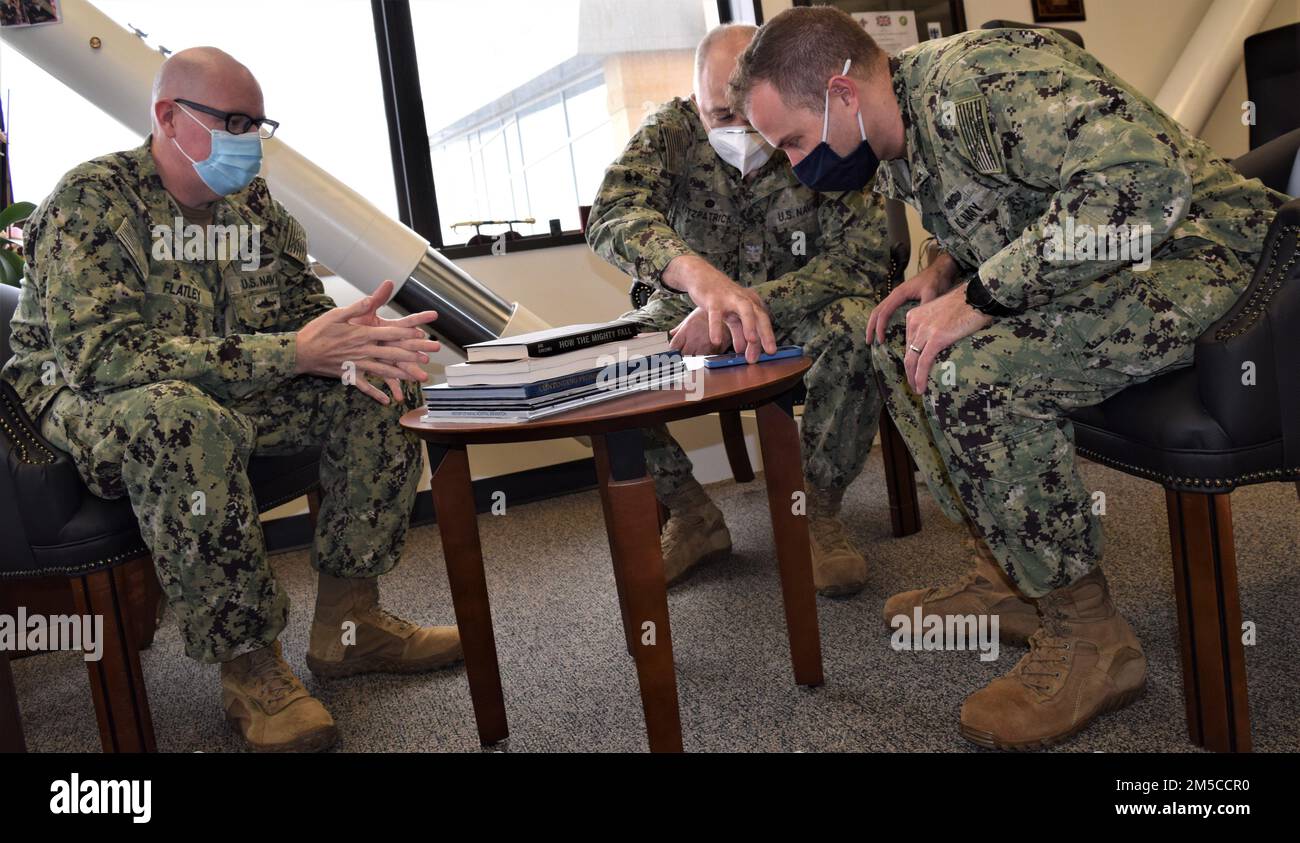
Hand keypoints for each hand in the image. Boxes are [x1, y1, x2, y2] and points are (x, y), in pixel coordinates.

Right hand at [295, 279, 435, 404]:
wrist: (300, 352)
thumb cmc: (317, 331)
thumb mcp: (336, 314)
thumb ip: (357, 308)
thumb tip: (372, 299)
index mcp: (362, 334)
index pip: (390, 334)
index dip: (407, 334)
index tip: (422, 334)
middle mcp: (363, 351)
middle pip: (392, 353)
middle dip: (412, 355)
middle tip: (429, 356)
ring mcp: (357, 365)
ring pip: (384, 371)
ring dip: (402, 375)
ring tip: (418, 377)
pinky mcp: (349, 375)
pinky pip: (365, 387)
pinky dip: (376, 394)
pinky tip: (387, 400)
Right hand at [663, 255, 775, 362]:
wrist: (701, 275)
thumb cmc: (720, 297)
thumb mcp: (731, 315)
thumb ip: (738, 332)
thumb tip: (742, 350)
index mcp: (751, 304)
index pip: (763, 322)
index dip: (768, 338)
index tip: (770, 353)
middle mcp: (744, 300)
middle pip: (759, 316)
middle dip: (766, 334)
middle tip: (769, 351)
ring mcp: (729, 298)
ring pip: (744, 310)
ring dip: (750, 325)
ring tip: (751, 341)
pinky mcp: (713, 299)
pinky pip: (716, 314)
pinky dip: (716, 327)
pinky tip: (716, 340)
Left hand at [669, 307, 728, 354]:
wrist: (726, 311)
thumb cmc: (707, 314)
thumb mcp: (692, 317)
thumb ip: (680, 327)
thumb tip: (671, 333)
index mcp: (686, 330)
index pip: (673, 346)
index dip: (674, 349)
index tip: (675, 350)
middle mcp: (694, 339)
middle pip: (683, 354)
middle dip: (683, 355)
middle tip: (686, 352)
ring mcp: (704, 345)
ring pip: (694, 359)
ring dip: (694, 358)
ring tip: (697, 353)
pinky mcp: (715, 349)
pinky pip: (707, 358)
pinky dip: (706, 357)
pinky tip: (707, 352)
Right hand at [866, 251, 959, 345]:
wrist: (941, 269)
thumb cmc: (936, 279)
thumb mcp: (932, 293)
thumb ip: (924, 306)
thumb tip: (919, 323)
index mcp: (899, 294)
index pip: (883, 313)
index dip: (880, 327)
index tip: (880, 340)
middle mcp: (894, 295)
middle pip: (876, 311)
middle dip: (870, 327)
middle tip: (868, 342)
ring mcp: (897, 296)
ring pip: (879, 310)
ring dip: (874, 324)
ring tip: (872, 338)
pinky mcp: (901, 298)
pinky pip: (886, 310)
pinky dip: (882, 320)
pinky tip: (884, 328)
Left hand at [902, 282, 992, 393]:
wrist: (977, 296)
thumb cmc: (965, 304)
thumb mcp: (940, 313)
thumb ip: (933, 326)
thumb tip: (936, 344)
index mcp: (914, 316)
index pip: (908, 343)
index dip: (911, 359)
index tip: (915, 371)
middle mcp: (915, 323)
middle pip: (907, 353)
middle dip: (909, 372)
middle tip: (914, 385)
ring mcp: (925, 331)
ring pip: (912, 361)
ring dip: (914, 379)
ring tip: (918, 390)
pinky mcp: (936, 338)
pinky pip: (923, 363)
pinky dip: (920, 378)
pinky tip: (922, 388)